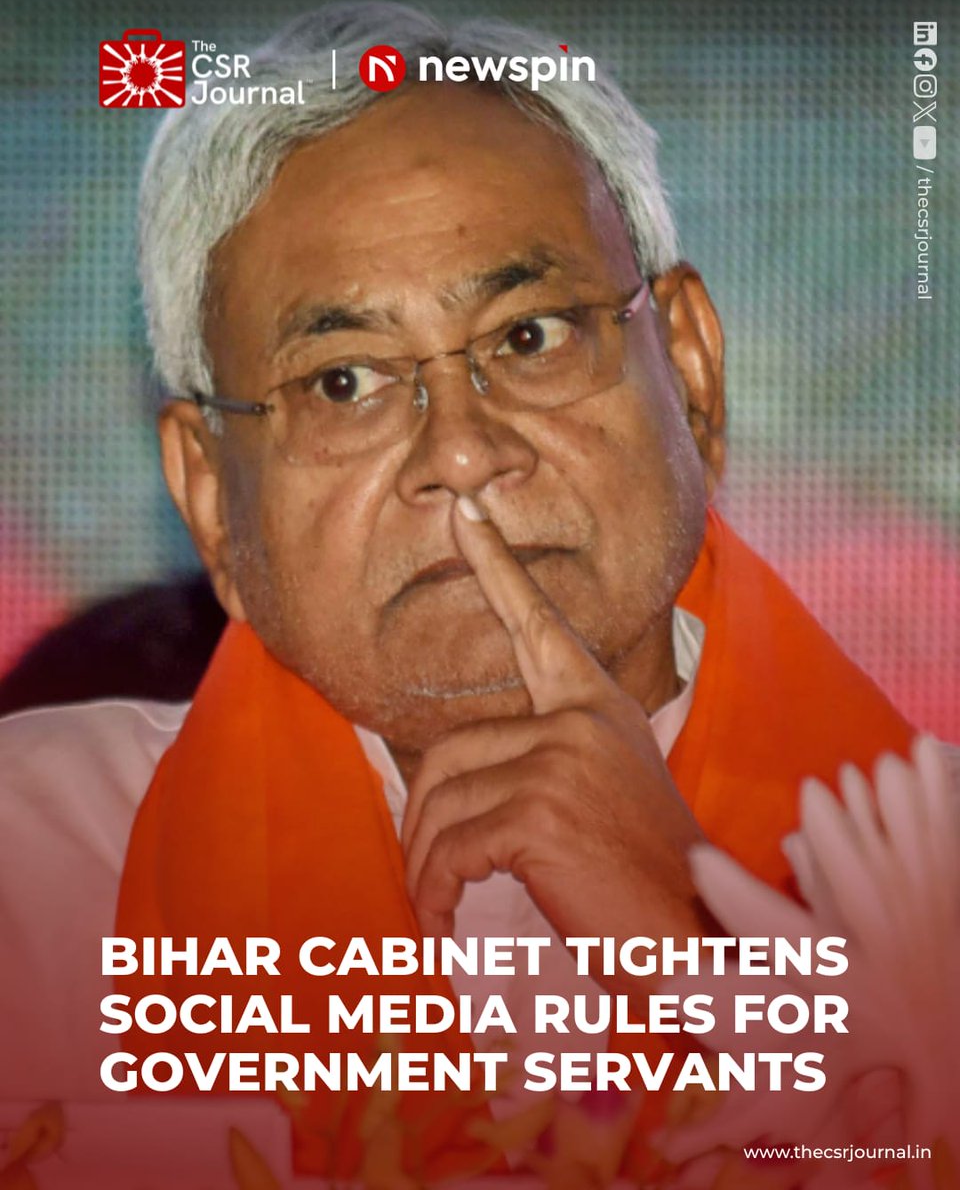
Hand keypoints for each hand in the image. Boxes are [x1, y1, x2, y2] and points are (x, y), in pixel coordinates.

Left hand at [401, 495, 707, 980]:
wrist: (695, 944)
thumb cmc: (643, 878)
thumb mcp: (606, 794)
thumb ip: (548, 761)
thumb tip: (462, 774)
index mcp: (600, 707)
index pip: (541, 625)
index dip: (499, 567)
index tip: (465, 514)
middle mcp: (581, 719)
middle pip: (451, 749)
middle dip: (423, 818)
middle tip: (429, 873)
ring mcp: (560, 760)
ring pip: (442, 800)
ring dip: (425, 863)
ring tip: (438, 905)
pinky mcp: (539, 811)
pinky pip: (449, 846)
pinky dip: (432, 890)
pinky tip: (441, 920)